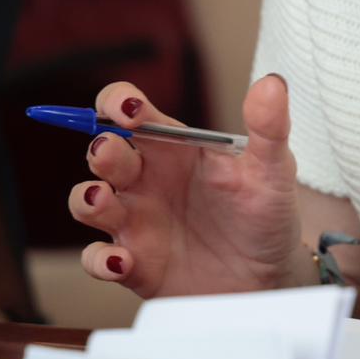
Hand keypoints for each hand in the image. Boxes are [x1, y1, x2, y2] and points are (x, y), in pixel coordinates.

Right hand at [69, 74, 307, 297]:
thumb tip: (271, 85)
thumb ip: (269, 126)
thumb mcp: (272, 167)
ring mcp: (137, 221)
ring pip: (88, 201)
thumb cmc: (265, 213)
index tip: (126, 109)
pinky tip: (123, 262)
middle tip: (111, 152)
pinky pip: (99, 259)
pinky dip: (100, 260)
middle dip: (101, 149)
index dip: (119, 102)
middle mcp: (148, 180)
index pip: (133, 112)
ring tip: (103, 199)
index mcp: (176, 147)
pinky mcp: (134, 263)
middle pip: (104, 152)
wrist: (270, 273)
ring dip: (87, 199)